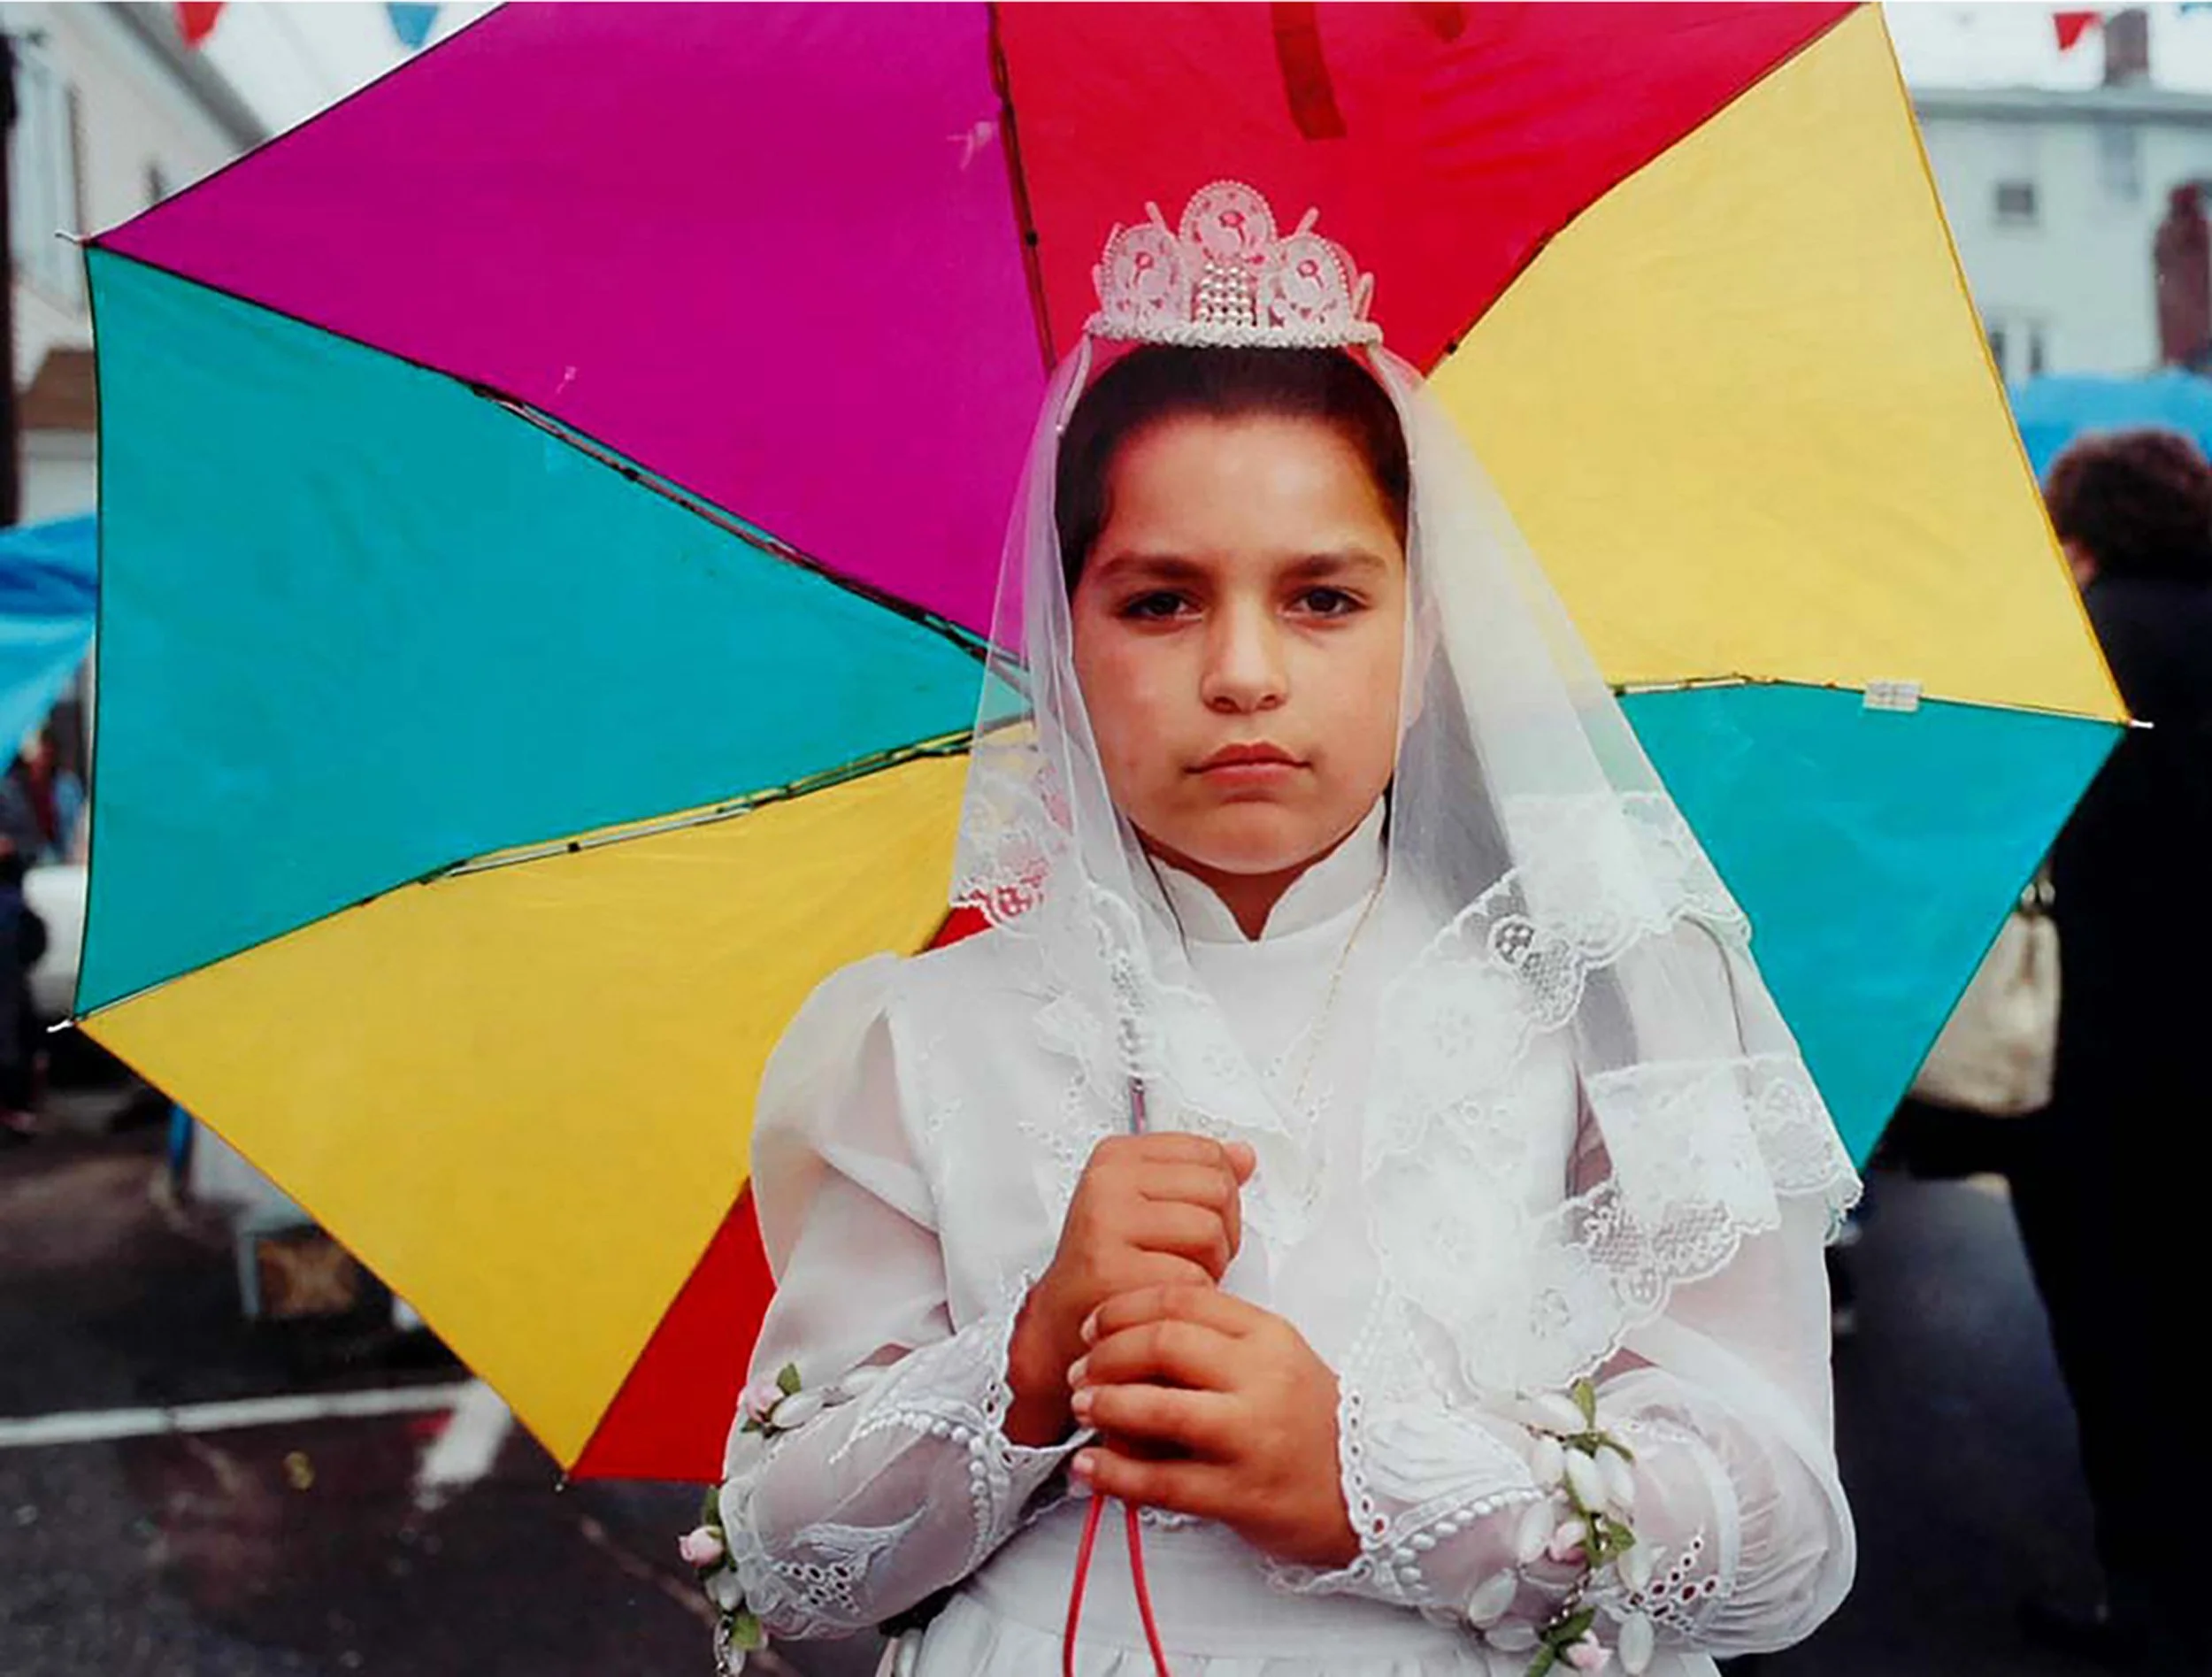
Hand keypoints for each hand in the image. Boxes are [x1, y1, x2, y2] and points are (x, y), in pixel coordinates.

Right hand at [1003, 1135, 1254, 1445]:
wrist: (1065, 1325)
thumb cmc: (1110, 1265)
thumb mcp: (1150, 1206)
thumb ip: (1197, 1177)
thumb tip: (1243, 1156)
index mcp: (1118, 1157)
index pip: (1209, 1153)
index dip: (1220, 1195)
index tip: (1190, 1219)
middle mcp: (1107, 1183)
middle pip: (1217, 1188)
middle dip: (1221, 1231)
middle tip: (1187, 1256)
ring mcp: (1105, 1223)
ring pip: (1209, 1231)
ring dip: (1209, 1267)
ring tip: (1175, 1277)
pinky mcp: (1110, 1271)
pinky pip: (1190, 1279)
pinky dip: (1189, 1299)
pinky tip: (1162, 1300)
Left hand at [1067, 1283, 1358, 1569]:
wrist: (1373, 1490)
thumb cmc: (1308, 1422)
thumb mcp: (1275, 1361)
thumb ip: (1215, 1342)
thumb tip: (1127, 1339)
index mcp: (1269, 1336)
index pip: (1183, 1299)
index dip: (1124, 1308)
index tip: (1093, 1325)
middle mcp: (1261, 1379)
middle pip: (1164, 1344)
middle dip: (1106, 1354)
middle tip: (1081, 1369)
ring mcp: (1252, 1438)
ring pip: (1158, 1409)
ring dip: (1106, 1406)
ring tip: (1083, 1408)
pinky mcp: (1241, 1494)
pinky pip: (1162, 1481)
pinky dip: (1115, 1474)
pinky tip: (1090, 1468)